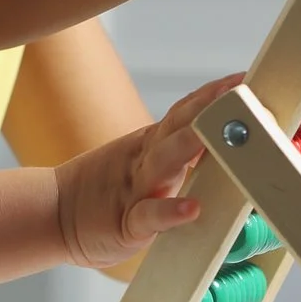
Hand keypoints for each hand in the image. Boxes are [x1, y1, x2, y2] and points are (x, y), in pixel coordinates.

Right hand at [52, 75, 231, 266]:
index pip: (185, 113)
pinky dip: (170, 211)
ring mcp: (136, 190)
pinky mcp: (128, 224)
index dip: (213, 95)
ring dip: (190, 144)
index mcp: (153, 145)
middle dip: (209, 108)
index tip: (243, 78)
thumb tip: (231, 143)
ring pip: (165, 162)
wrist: (56, 215)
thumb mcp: (147, 166)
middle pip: (178, 127)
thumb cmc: (110, 195)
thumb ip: (181, 154)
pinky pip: (150, 216)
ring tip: (215, 135)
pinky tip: (191, 208)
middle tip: (238, 91)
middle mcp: (147, 161)